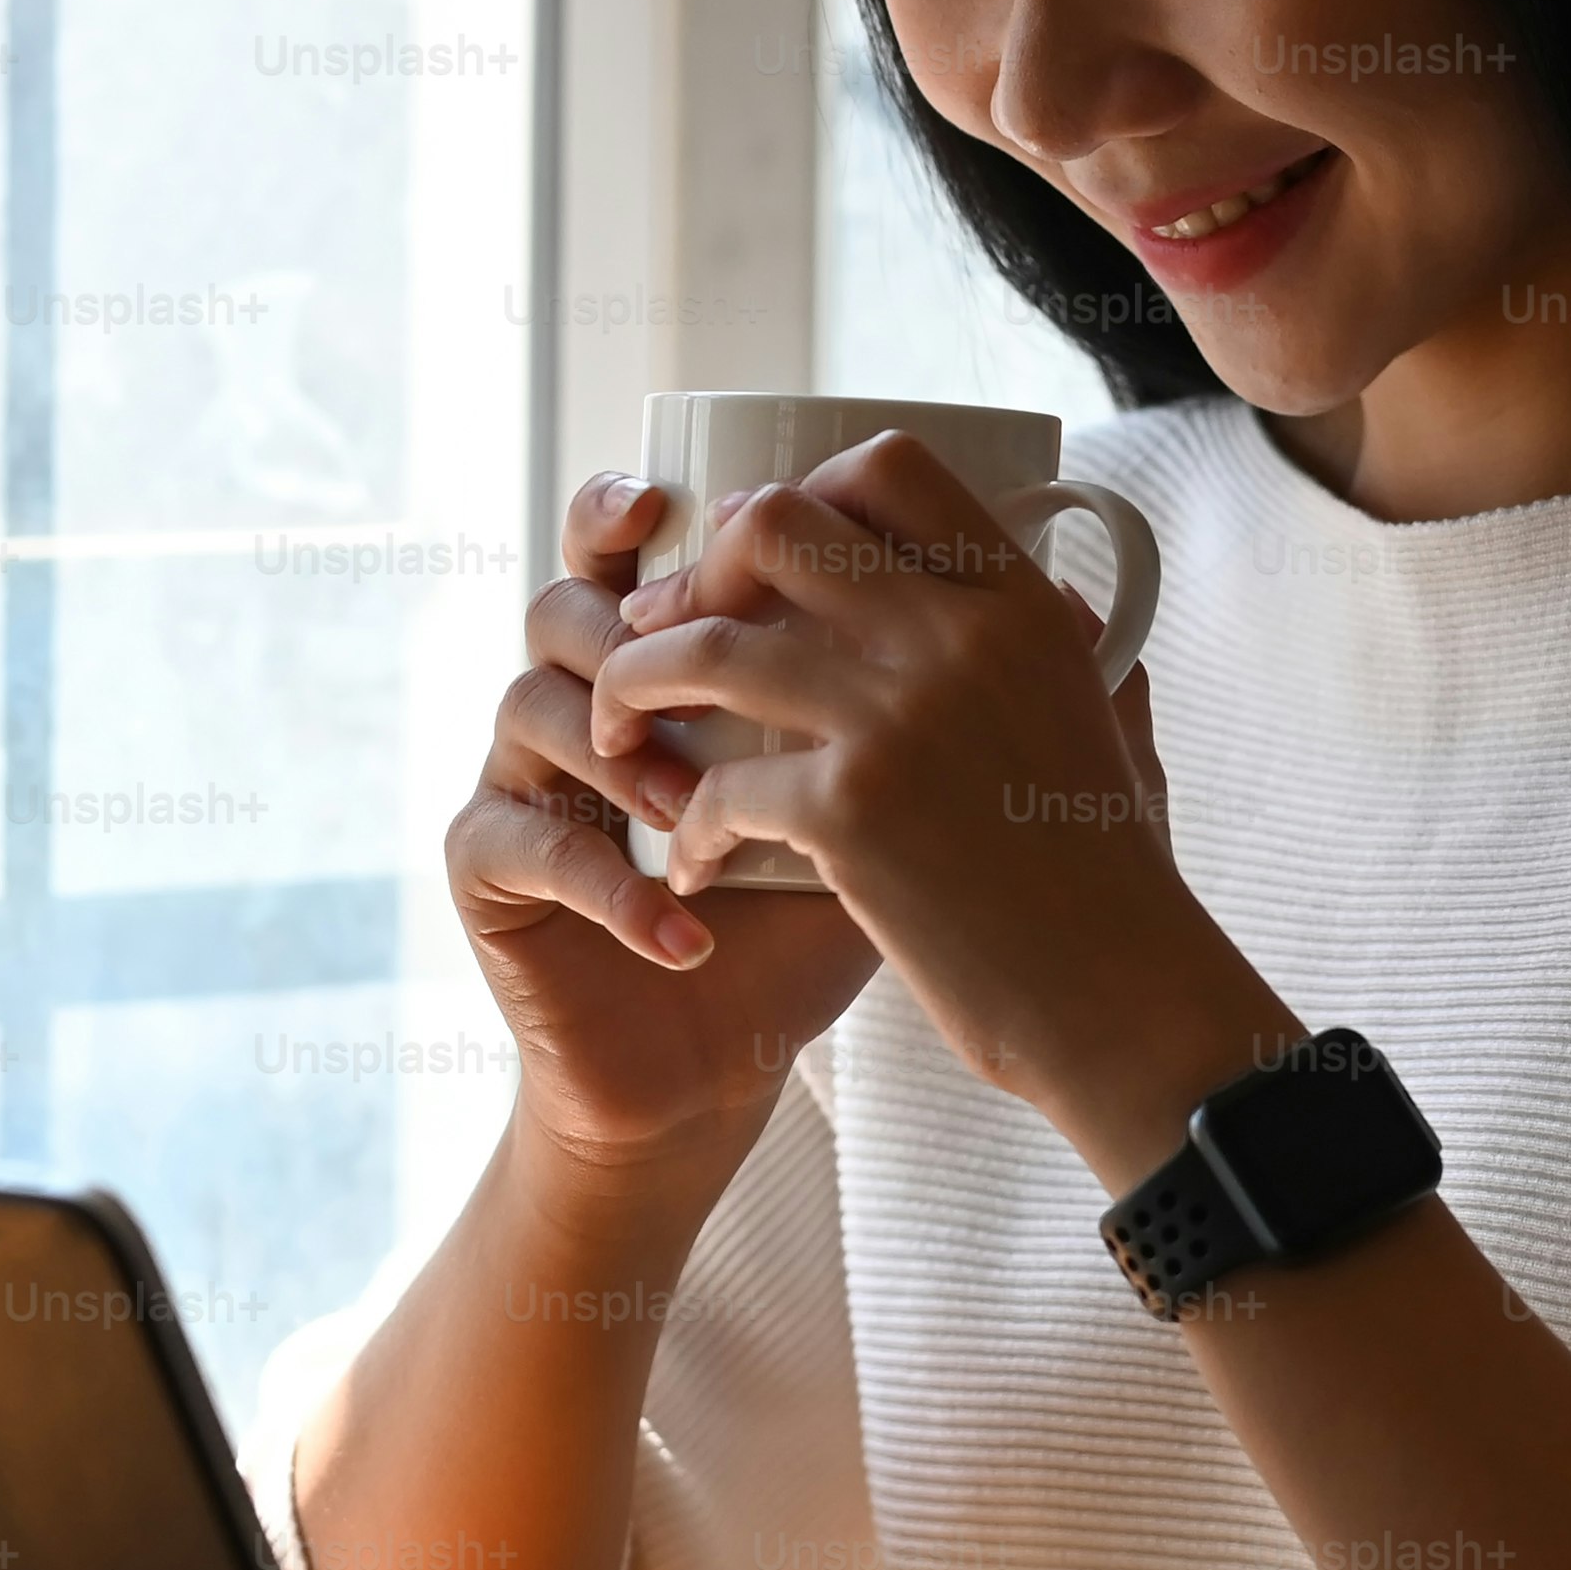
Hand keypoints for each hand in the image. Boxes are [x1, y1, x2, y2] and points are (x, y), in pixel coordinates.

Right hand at [445, 471, 887, 1183]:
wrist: (719, 1065)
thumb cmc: (808, 926)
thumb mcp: (895, 803)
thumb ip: (943, 702)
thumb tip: (1084, 613)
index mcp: (670, 659)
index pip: (629, 548)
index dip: (632, 506)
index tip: (684, 505)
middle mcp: (584, 700)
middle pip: (564, 597)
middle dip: (628, 616)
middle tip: (691, 648)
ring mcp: (522, 776)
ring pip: (527, 700)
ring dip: (625, 754)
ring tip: (698, 819)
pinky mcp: (487, 869)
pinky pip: (520, 840)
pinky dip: (609, 885)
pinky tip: (684, 931)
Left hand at [588, 433, 1289, 1188]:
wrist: (1125, 1003)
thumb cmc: (1120, 884)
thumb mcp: (1116, 730)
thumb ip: (1080, 651)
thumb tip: (1063, 597)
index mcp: (1020, 605)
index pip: (888, 467)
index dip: (798, 491)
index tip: (752, 560)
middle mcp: (956, 638)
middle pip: (772, 525)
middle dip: (692, 574)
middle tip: (658, 636)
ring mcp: (898, 720)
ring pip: (708, 646)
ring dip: (637, 685)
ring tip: (618, 737)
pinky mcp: (849, 813)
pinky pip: (715, 785)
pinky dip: (685, 830)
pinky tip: (691, 868)